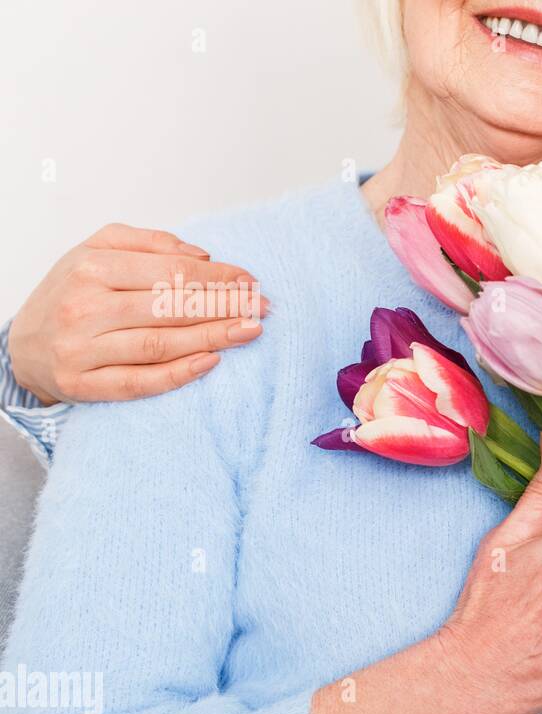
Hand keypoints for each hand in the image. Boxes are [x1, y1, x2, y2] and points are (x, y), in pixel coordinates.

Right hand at [9, 223, 269, 403]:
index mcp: (91, 267)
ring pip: (159, 343)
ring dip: (212, 337)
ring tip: (250, 331)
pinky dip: (178, 374)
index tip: (250, 281)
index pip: (170, 271)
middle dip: (224, 306)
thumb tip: (202, 255)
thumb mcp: (97, 251)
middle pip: (169, 307)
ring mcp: (81, 349)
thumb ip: (149, 243)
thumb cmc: (72, 293)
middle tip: (261, 306)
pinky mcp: (83, 385)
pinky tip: (212, 362)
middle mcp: (85, 307)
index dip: (217, 277)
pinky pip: (139, 382)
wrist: (23, 344)